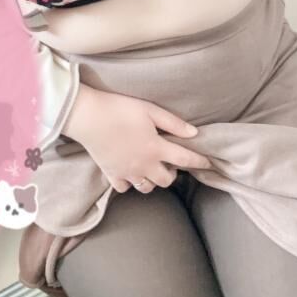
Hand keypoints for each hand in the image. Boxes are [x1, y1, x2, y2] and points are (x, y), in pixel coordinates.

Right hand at [62, 83, 211, 193]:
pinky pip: (125, 187)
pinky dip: (131, 183)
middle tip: (171, 162)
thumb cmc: (120, 109)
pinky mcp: (111, 173)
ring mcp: (127, 172)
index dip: (199, 161)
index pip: (185, 159)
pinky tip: (131, 172)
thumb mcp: (150, 110)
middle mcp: (144, 165)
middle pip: (166, 180)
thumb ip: (173, 123)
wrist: (89, 117)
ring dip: (154, 180)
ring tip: (152, 167)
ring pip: (147, 187)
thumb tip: (194, 133)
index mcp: (156, 148)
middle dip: (173, 173)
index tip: (208, 163)